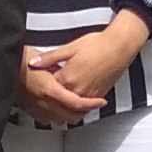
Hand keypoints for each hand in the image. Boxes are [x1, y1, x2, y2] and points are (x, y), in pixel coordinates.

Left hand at [21, 13, 145, 125]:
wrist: (119, 47)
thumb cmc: (96, 44)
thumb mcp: (70, 48)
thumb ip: (50, 58)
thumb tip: (32, 63)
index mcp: (67, 78)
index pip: (48, 88)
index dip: (43, 84)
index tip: (39, 79)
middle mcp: (77, 90)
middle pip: (58, 100)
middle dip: (51, 96)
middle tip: (47, 89)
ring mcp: (88, 95)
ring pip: (70, 107)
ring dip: (63, 104)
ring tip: (58, 96)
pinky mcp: (98, 96)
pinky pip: (83, 107)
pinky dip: (76, 105)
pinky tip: (72, 96)